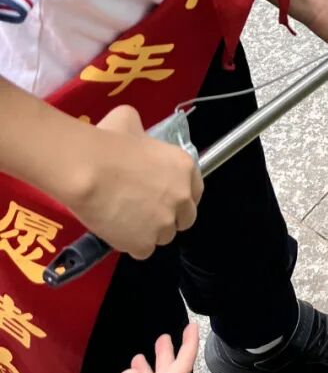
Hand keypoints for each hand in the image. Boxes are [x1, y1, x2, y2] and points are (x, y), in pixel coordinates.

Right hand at [66, 107, 202, 260]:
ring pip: (163, 236)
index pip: (195, 191)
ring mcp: (164, 222)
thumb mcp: (130, 121)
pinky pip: (142, 250)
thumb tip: (133, 133)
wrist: (88, 170)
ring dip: (149, 232)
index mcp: (185, 166)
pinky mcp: (144, 243)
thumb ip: (141, 133)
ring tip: (126, 221)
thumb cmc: (108, 142)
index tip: (165, 197)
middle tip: (145, 212)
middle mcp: (181, 196)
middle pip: (184, 218)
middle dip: (169, 217)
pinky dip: (131, 244)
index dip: (179, 196)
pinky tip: (117, 231)